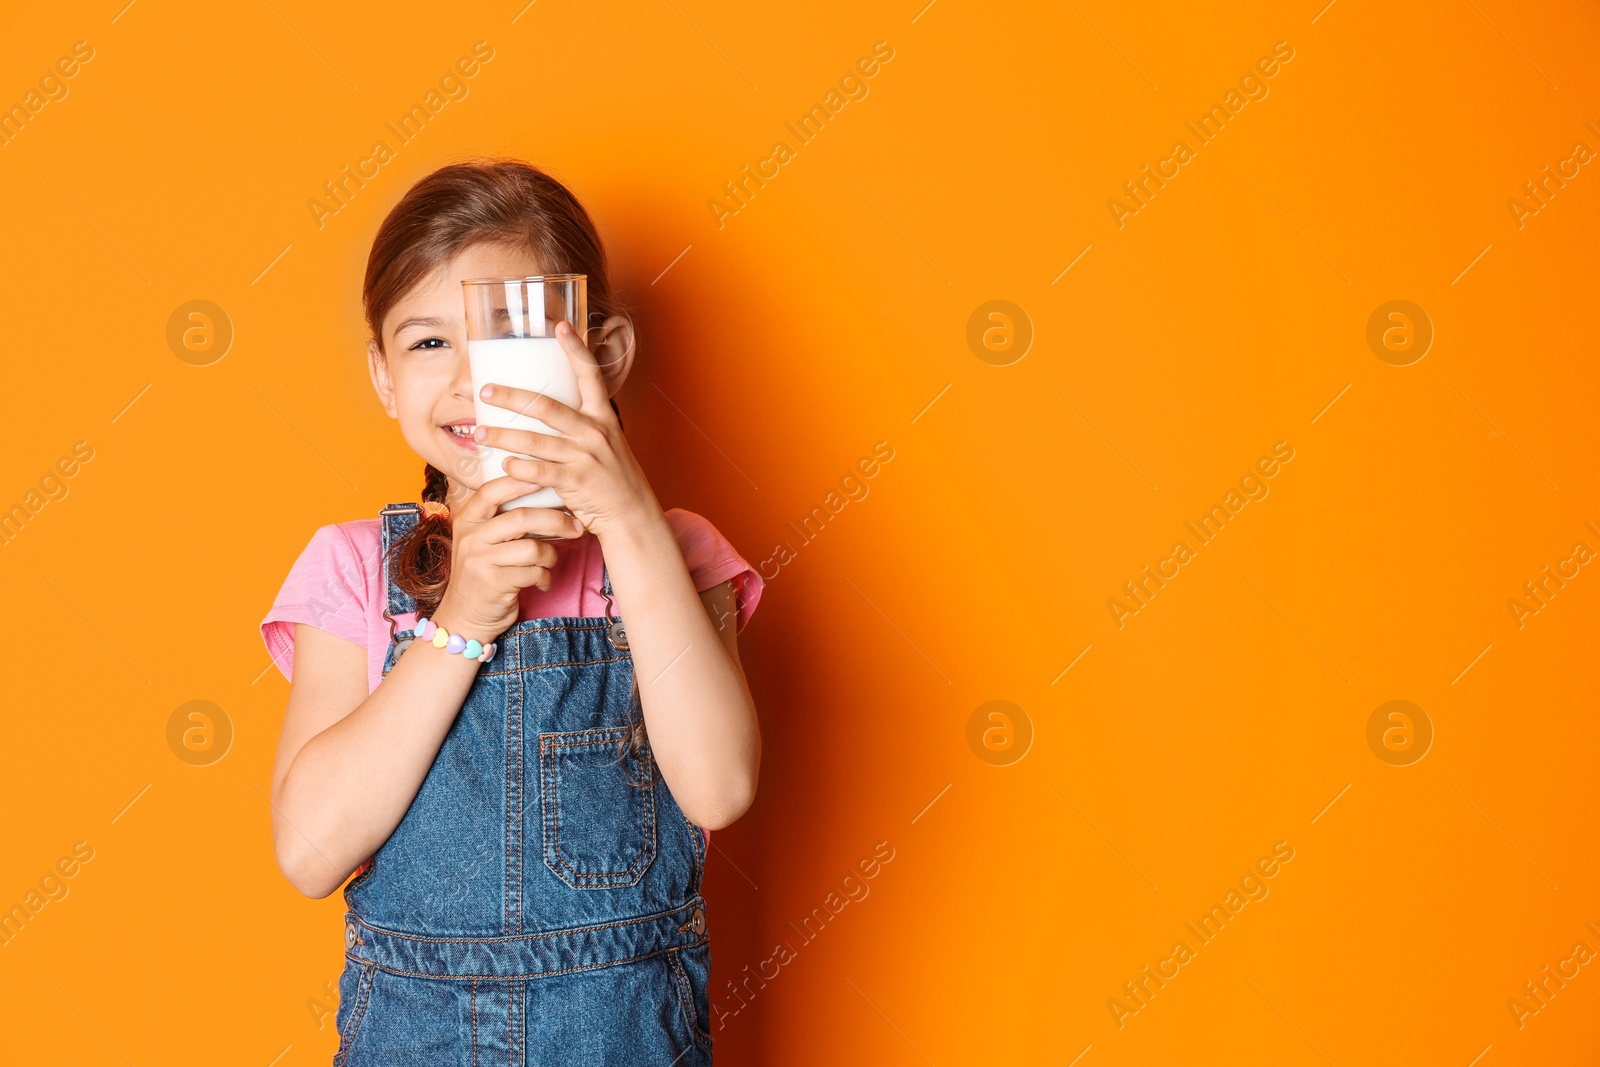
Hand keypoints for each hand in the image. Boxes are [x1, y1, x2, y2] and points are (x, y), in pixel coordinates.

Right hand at [432, 475, 583, 640]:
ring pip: (533, 548)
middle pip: (522, 518)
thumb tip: (543, 496)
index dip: (519, 482)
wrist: (464, 617)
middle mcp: (471, 538)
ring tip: (549, 562)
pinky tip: (541, 582)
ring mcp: (480, 561)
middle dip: (556, 521)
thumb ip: (501, 521)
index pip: (491, 492)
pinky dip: (544, 577)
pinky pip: (534, 572)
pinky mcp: (494, 584)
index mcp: (467, 521)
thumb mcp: (481, 542)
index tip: (546, 479)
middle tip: (576, 527)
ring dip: (551, 556)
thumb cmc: (483, 573)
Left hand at [472, 320, 659, 540]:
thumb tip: (548, 409)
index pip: (590, 374)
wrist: (632, 515)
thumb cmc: (613, 478)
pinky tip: (503, 466)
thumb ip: (583, 425)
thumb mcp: (606, 442)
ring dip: (502, 436)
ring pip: (535, 440)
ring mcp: (586, 457)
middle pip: (547, 406)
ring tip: (478, 432)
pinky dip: (519, 469)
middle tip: (484, 389)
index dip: (576, 348)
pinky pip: (541, 472)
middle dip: (511, 396)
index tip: (560, 325)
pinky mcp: (577, 482)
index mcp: (603, 417)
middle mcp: (595, 432)